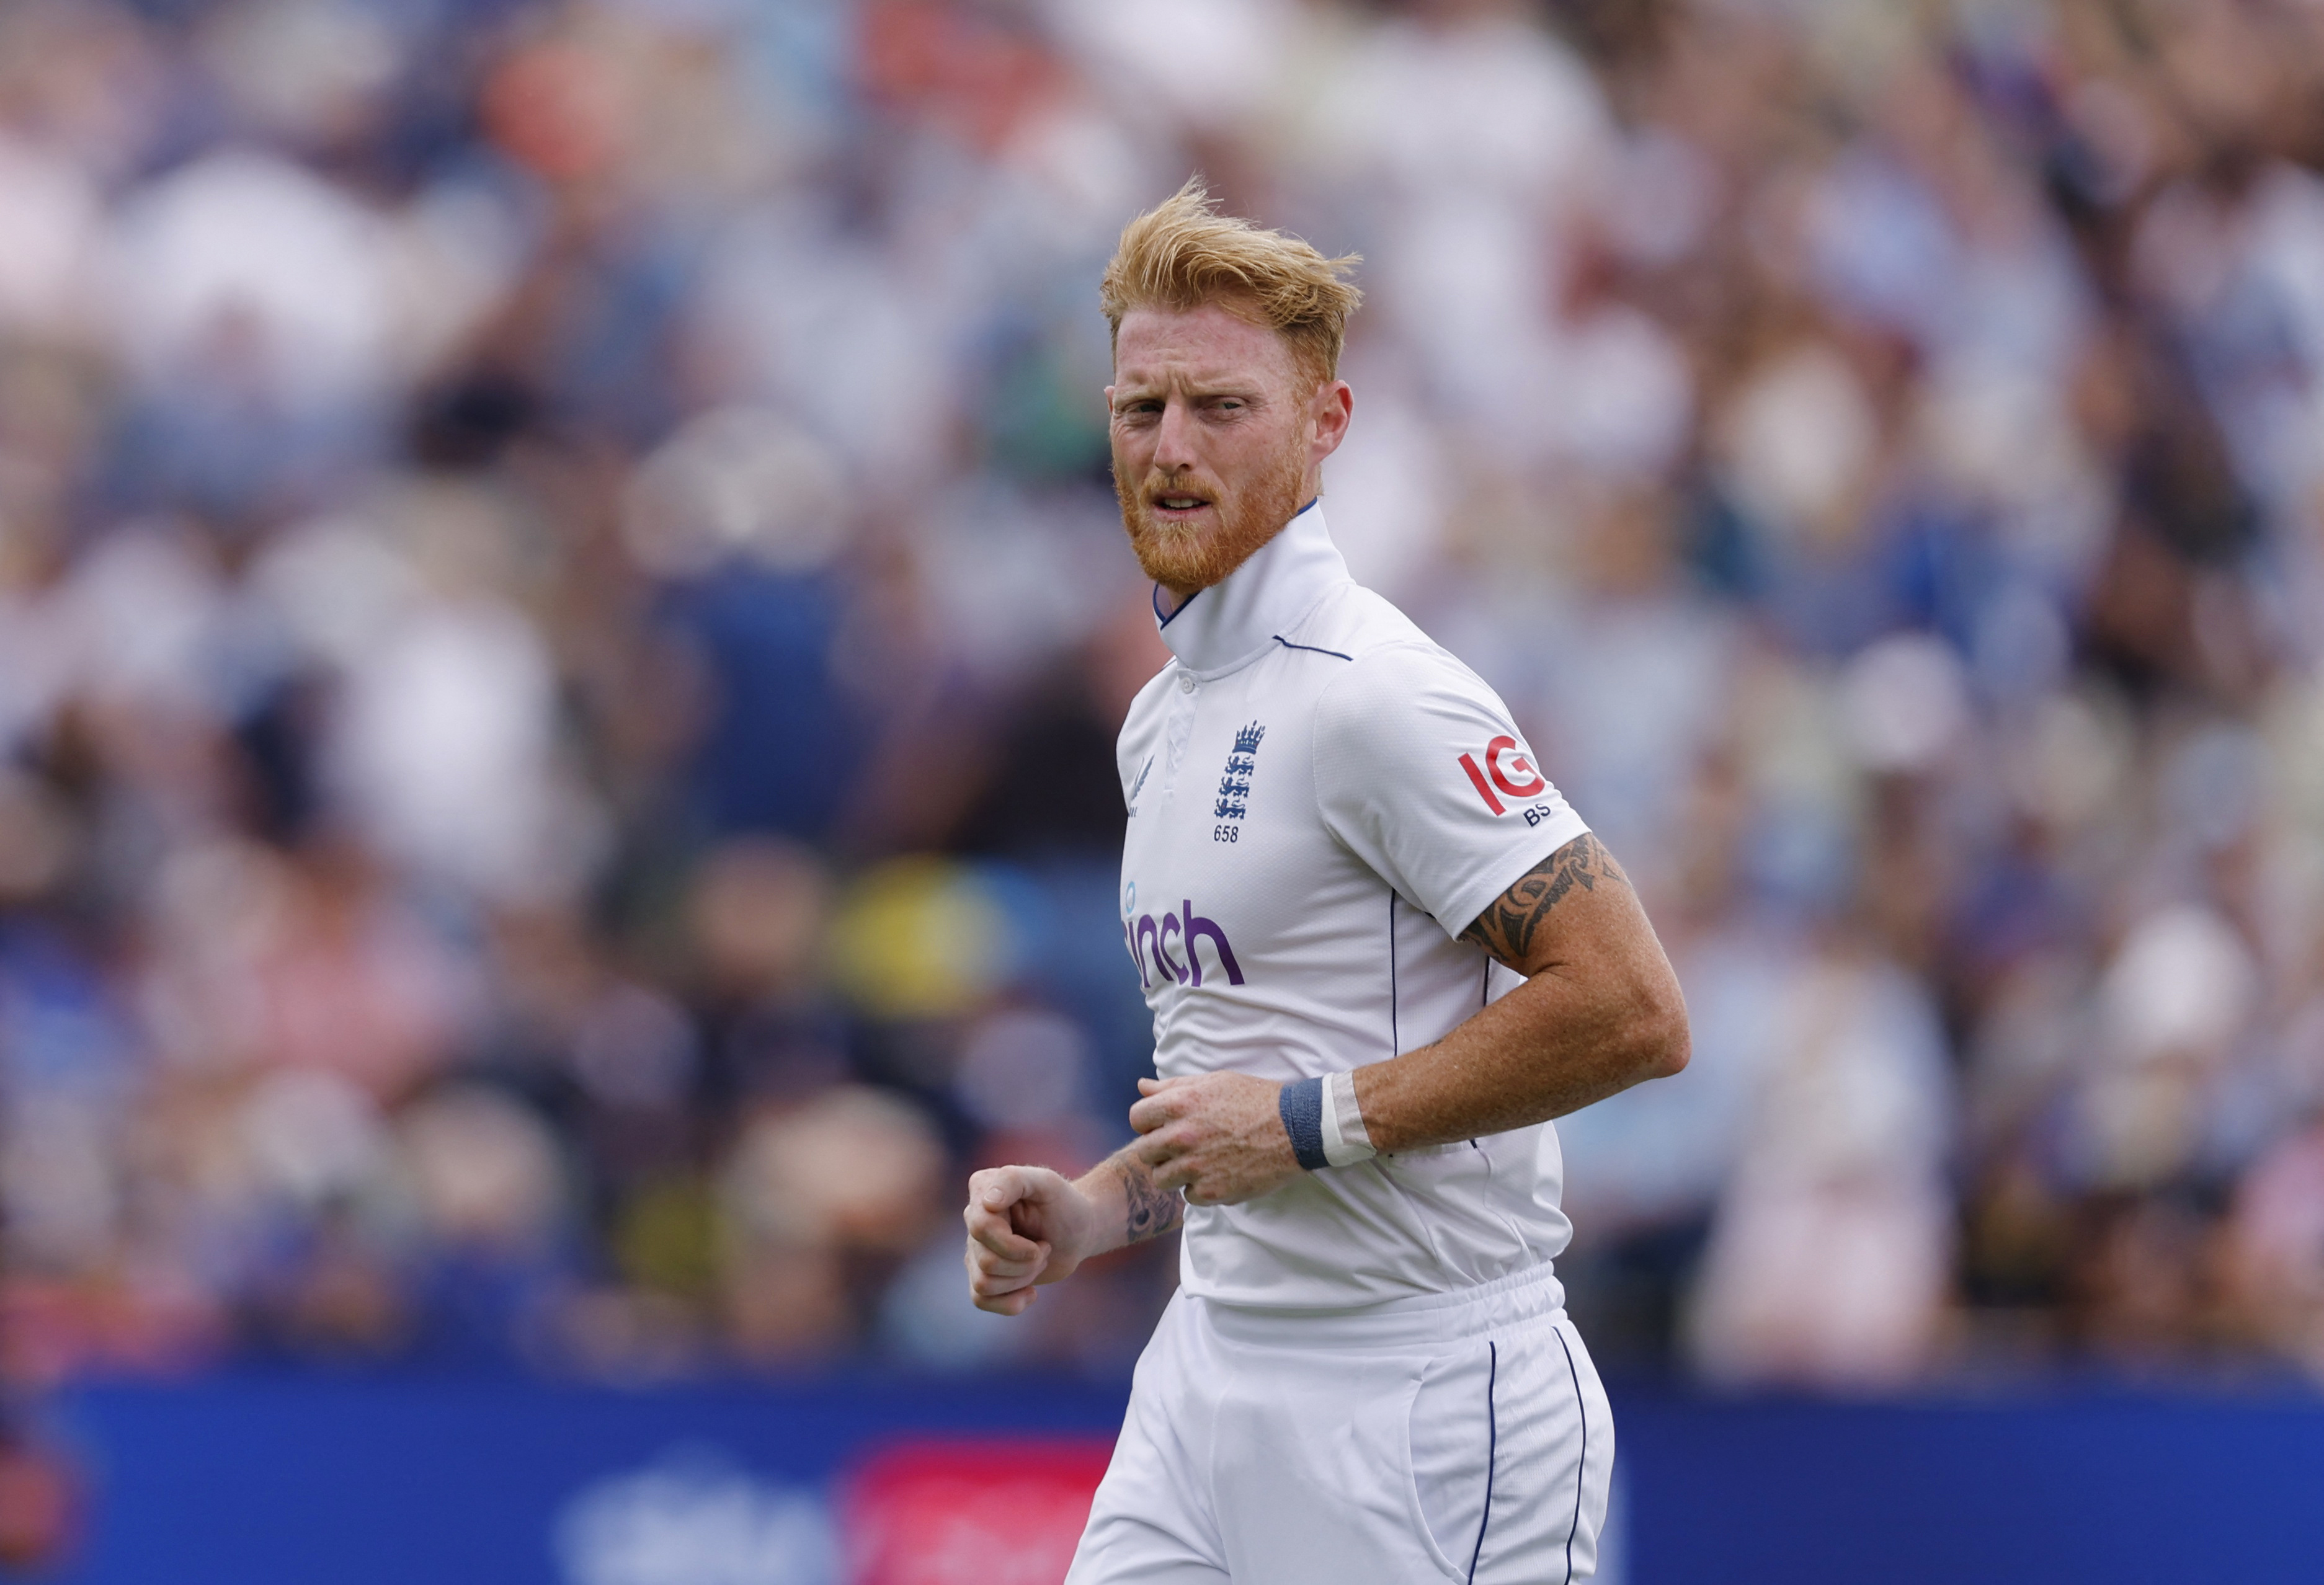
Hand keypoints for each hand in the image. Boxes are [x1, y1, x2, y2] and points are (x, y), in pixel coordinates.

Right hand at [962, 1165, 1101, 1315]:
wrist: (1078, 1232)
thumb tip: (986, 1203)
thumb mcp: (1047, 1184)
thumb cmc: (1064, 1204)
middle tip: (1044, 1248)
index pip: (981, 1228)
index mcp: (982, 1189)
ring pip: (984, 1284)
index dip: (1013, 1245)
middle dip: (1026, 1263)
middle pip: (986, 1261)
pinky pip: (980, 1300)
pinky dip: (1009, 1303)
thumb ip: (1015, 1180)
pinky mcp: (982, 1272)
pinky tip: (1030, 1293)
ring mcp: (974, 1247)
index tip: (1042, 1241)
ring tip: (1039, 1260)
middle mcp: (972, 1217)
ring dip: (1022, 1278)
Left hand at [1128, 1073, 1302, 1205]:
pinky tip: (1218, 1173)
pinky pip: (1188, 1196)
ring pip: (1162, 1179)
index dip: (1149, 1122)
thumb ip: (1173, 1087)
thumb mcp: (1214, 1082)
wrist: (1296, 1128)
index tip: (1163, 1126)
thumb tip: (1142, 1086)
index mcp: (1180, 1104)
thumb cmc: (1256, 1100)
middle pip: (1145, 1152)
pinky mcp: (1212, 1191)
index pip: (1137, 1118)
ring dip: (1176, 1172)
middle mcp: (1183, 1136)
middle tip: (1182, 1146)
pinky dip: (1200, 1188)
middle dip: (1159, 1149)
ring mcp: (1196, 1167)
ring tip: (1200, 1162)